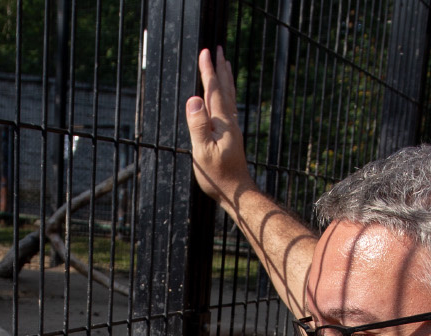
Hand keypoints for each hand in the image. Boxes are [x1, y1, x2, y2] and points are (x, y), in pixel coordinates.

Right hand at [186, 48, 254, 207]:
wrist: (237, 191)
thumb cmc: (218, 175)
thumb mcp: (202, 151)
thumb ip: (198, 125)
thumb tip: (194, 99)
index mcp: (221, 122)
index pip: (212, 90)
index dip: (208, 71)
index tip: (205, 51)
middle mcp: (229, 121)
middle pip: (224, 88)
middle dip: (219, 68)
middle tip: (218, 49)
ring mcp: (232, 128)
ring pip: (229, 96)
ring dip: (226, 79)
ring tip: (226, 65)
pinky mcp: (232, 136)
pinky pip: (230, 107)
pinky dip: (228, 94)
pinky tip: (226, 97)